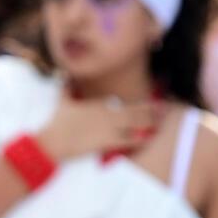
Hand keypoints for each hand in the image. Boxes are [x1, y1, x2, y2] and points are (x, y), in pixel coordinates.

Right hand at [36, 97, 158, 163]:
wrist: (52, 141)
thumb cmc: (57, 122)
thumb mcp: (62, 102)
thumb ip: (66, 88)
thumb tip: (64, 74)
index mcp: (99, 105)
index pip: (126, 104)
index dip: (143, 105)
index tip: (155, 104)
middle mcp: (107, 114)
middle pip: (134, 112)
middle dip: (151, 111)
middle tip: (165, 110)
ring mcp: (107, 128)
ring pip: (134, 125)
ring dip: (149, 124)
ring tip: (161, 123)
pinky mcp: (105, 142)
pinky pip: (127, 141)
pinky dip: (138, 140)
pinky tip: (148, 139)